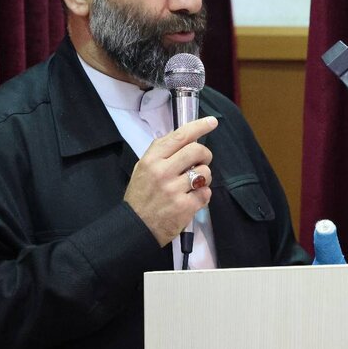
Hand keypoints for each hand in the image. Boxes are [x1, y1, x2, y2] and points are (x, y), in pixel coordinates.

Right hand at [124, 116, 217, 245]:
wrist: (135, 227)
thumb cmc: (141, 196)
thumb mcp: (143, 168)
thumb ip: (162, 152)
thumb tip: (185, 137)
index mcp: (152, 159)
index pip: (180, 136)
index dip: (199, 126)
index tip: (212, 122)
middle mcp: (162, 172)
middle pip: (197, 151)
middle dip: (205, 155)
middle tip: (202, 161)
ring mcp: (174, 190)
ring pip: (204, 172)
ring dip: (204, 177)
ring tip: (193, 184)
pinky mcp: (184, 207)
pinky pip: (206, 193)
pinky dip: (203, 195)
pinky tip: (192, 199)